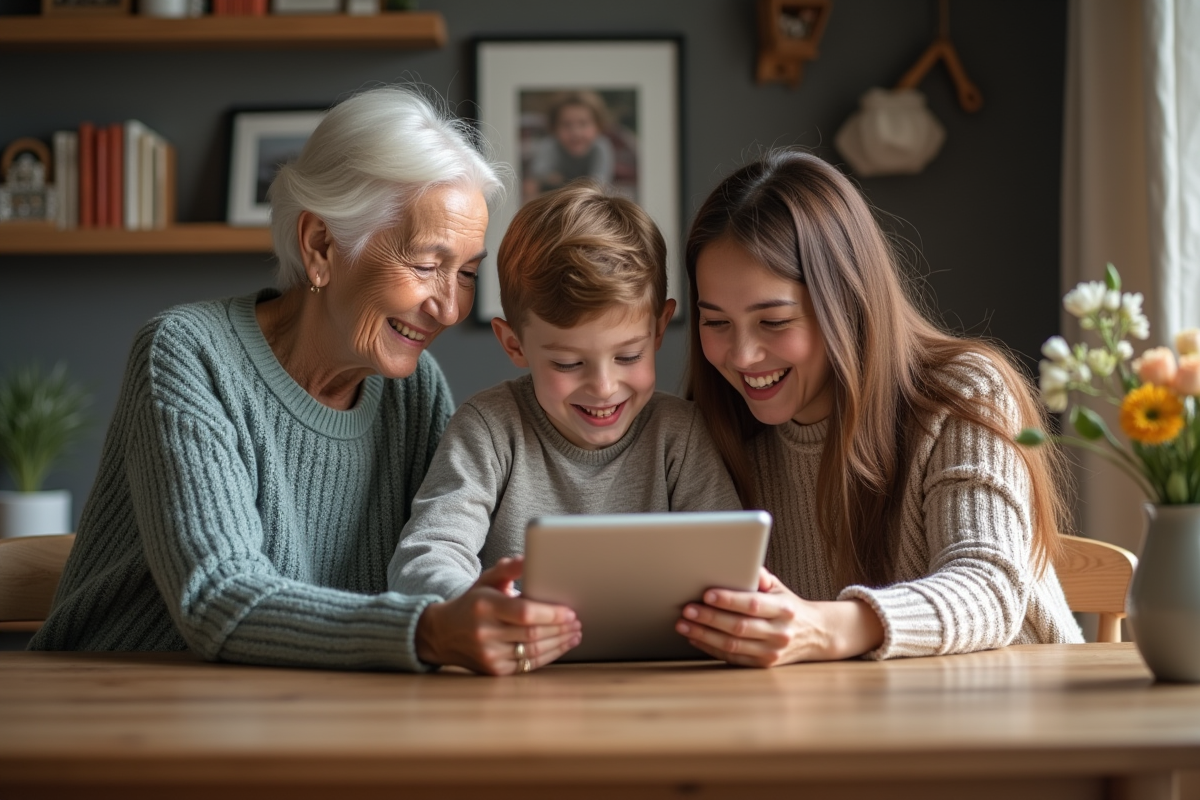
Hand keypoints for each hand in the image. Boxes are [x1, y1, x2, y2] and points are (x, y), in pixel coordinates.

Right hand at [414, 557, 581, 674]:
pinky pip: (528, 665)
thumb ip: (509, 568)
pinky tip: (561, 646)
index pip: (525, 612)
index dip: (551, 614)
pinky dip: (548, 656)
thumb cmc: (472, 603)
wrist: (442, 634)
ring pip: (533, 652)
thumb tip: (531, 558)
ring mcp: (489, 654)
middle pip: (533, 633)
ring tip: (575, 634)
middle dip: (561, 629)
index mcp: (485, 606)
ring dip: (559, 643)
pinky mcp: (494, 670)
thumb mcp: (486, 580)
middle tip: (577, 622)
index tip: (570, 611)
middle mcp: (485, 632)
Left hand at [674, 568, 883, 667]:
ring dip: (704, 634)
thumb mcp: (779, 587)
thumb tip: (739, 560)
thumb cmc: (789, 606)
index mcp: (784, 609)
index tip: (706, 594)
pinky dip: (710, 648)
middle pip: (738, 626)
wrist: (817, 635)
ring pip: (732, 645)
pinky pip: (732, 658)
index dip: (728, 600)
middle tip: (687, 609)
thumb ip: (759, 576)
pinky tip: (695, 637)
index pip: (752, 604)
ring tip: (684, 624)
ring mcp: (772, 652)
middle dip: (709, 618)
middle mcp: (780, 633)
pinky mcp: (764, 665)